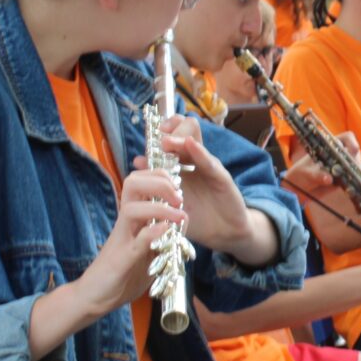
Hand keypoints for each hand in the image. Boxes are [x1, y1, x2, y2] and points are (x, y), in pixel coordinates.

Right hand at [75, 169, 184, 315]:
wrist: (94, 297)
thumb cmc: (123, 273)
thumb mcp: (150, 251)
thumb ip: (166, 234)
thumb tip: (184, 218)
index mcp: (132, 217)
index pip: (141, 182)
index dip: (161, 176)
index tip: (179, 187)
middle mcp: (125, 222)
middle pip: (133, 184)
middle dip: (160, 182)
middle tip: (178, 197)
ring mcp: (121, 238)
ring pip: (132, 207)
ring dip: (160, 207)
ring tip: (179, 215)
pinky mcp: (120, 258)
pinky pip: (136, 240)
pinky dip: (152, 232)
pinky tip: (166, 231)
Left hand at [153, 129, 253, 251]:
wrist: (223, 232)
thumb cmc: (196, 215)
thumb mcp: (172, 200)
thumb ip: (157, 181)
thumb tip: (137, 160)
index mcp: (183, 161)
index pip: (174, 133)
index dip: (163, 129)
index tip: (152, 136)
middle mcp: (196, 158)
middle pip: (185, 127)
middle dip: (170, 128)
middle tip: (160, 140)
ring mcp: (209, 165)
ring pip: (194, 137)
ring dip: (179, 135)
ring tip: (166, 142)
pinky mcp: (221, 177)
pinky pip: (208, 161)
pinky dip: (198, 151)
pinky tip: (189, 144)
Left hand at [283, 131, 360, 193]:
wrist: (299, 189)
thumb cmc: (300, 174)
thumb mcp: (305, 173)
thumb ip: (316, 175)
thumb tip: (328, 179)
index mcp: (330, 146)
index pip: (347, 138)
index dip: (352, 142)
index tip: (354, 151)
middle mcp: (339, 155)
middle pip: (355, 154)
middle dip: (357, 162)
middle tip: (356, 171)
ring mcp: (343, 167)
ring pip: (358, 166)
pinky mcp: (345, 179)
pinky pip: (358, 178)